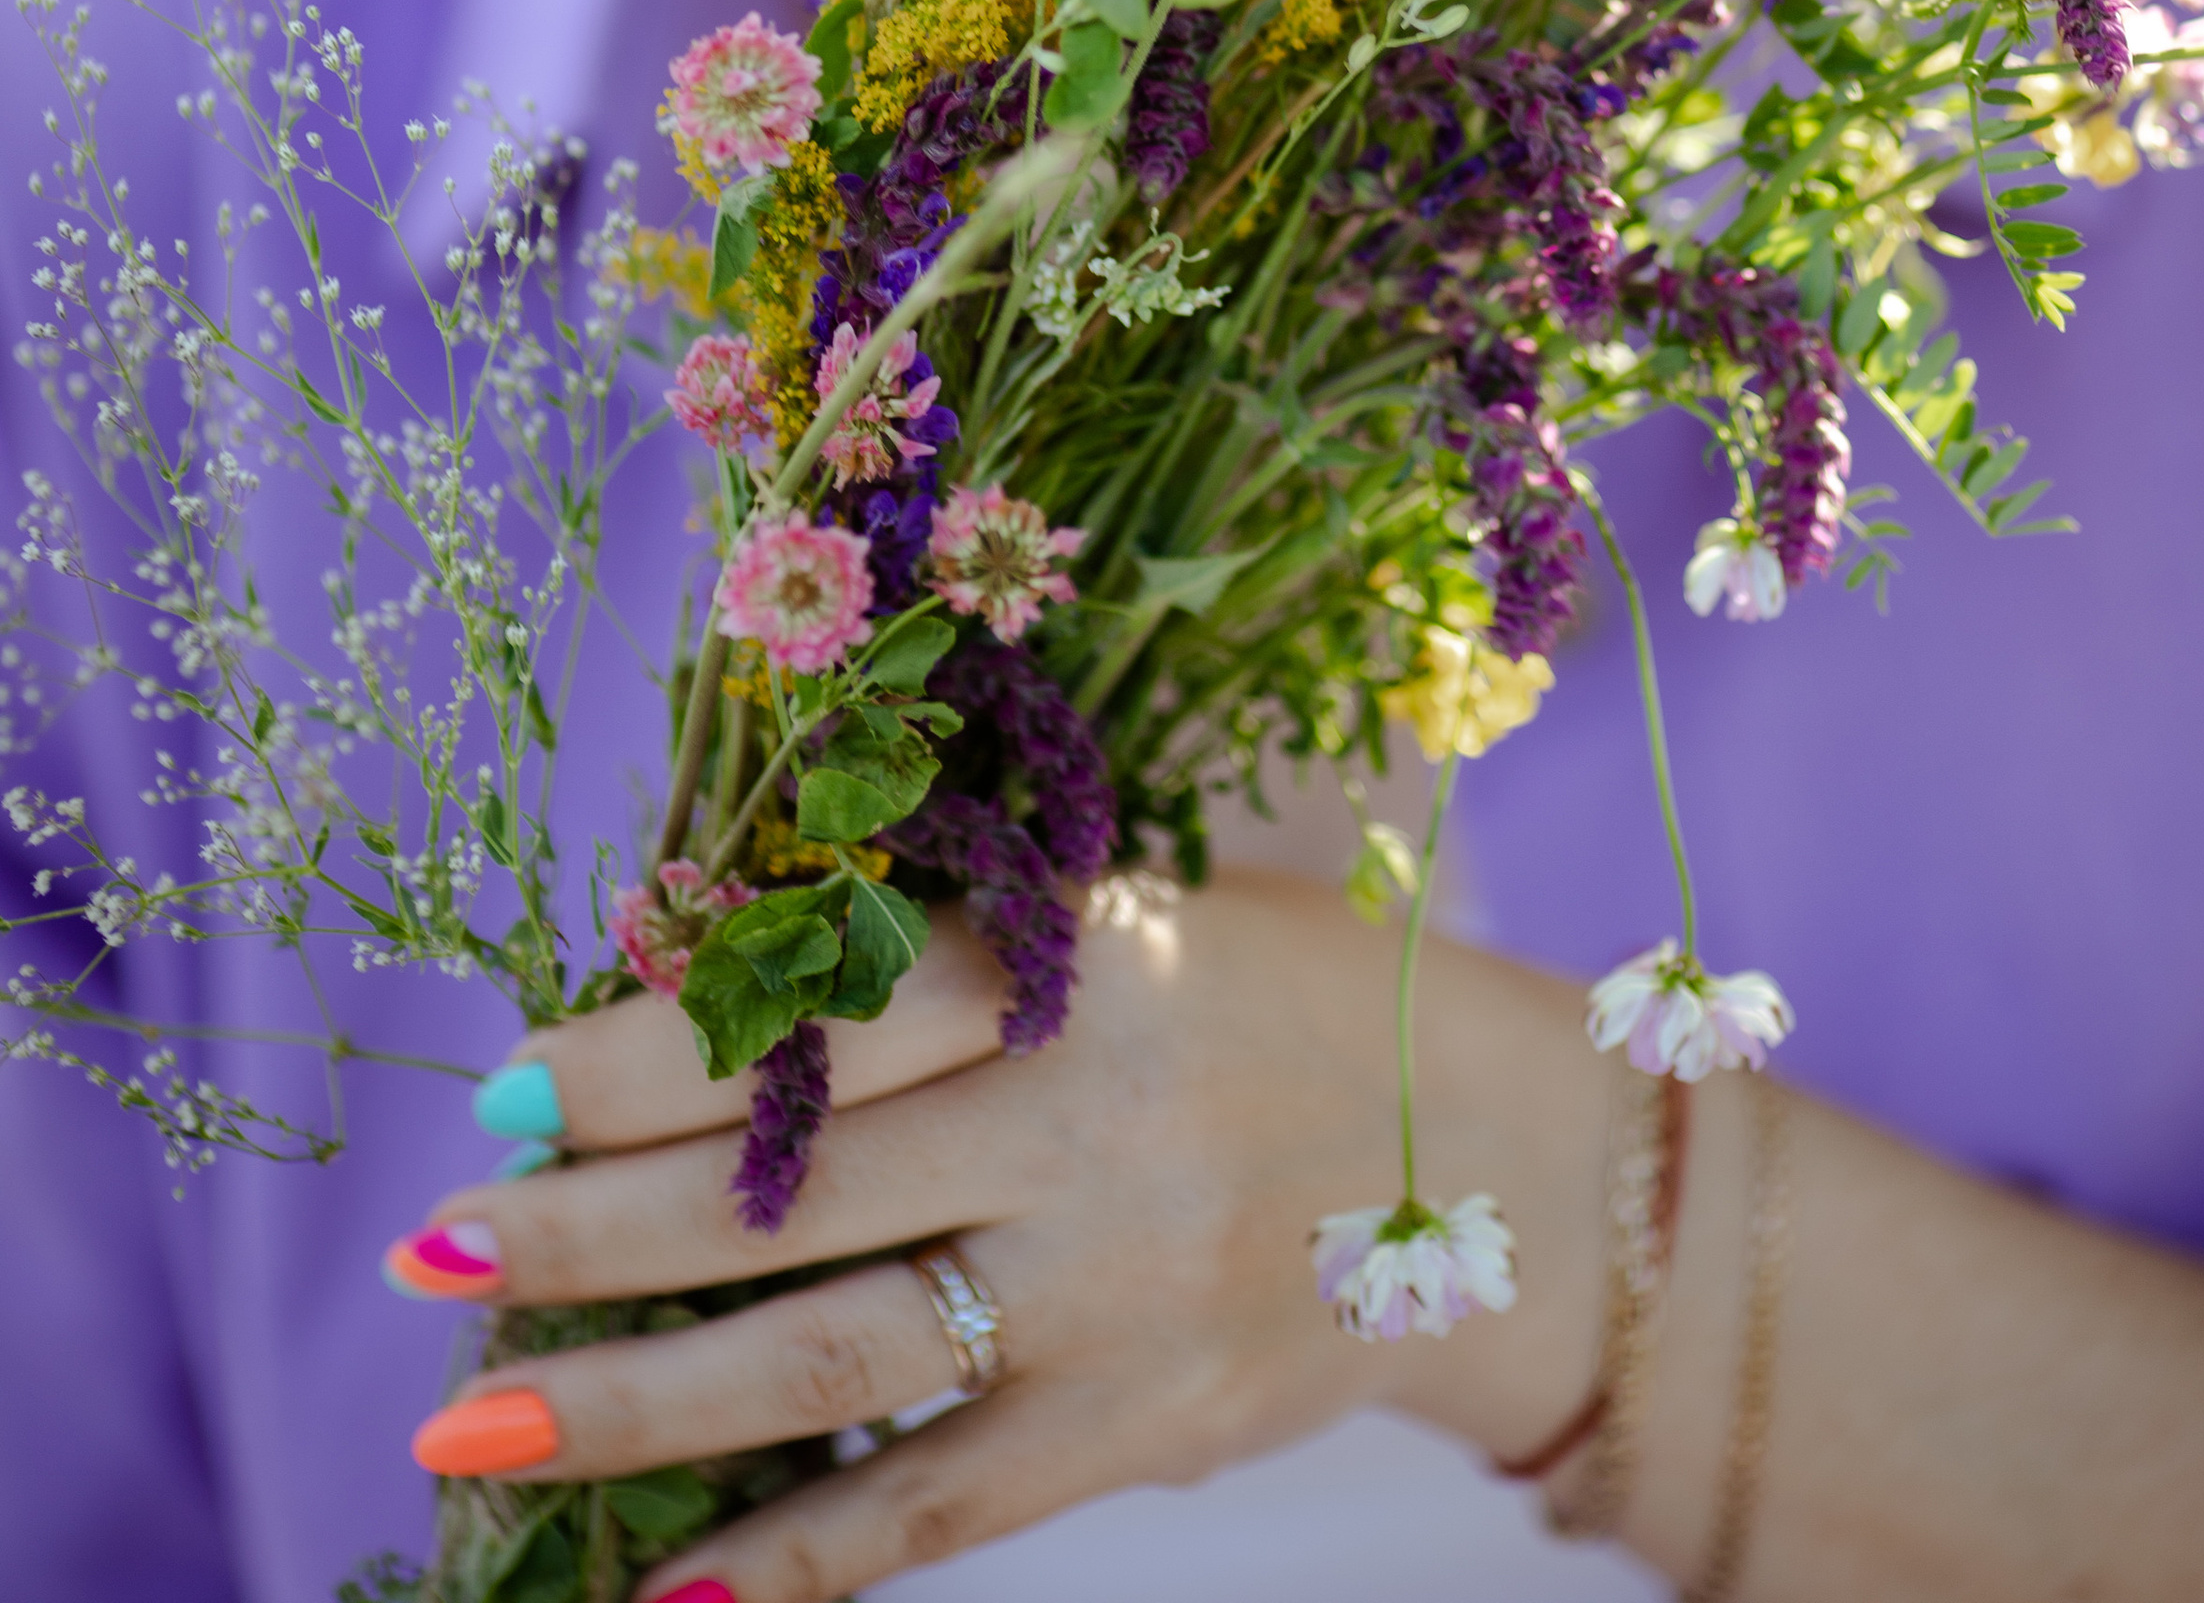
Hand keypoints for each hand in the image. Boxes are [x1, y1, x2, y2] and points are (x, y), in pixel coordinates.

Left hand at [400, 872, 1610, 1600]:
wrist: (1513, 1168)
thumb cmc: (1285, 1001)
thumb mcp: (1136, 927)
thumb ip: (955, 964)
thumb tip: (698, 1016)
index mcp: (1082, 967)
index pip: (827, 1012)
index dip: (658, 1052)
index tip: (511, 1082)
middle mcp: (1088, 1129)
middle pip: (790, 1193)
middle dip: (587, 1227)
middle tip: (430, 1255)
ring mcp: (1116, 1295)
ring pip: (830, 1357)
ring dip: (629, 1401)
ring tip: (467, 1419)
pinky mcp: (1144, 1431)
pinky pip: (935, 1506)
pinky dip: (794, 1557)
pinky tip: (661, 1589)